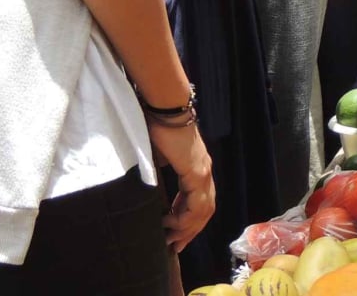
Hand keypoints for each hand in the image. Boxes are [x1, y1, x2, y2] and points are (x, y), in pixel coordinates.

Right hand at [148, 120, 214, 252]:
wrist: (166, 109)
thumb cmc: (159, 126)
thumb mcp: (158, 155)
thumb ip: (160, 169)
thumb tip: (152, 183)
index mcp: (197, 168)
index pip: (200, 201)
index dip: (189, 220)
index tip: (175, 235)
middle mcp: (204, 171)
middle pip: (205, 210)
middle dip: (190, 231)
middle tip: (175, 246)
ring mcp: (203, 172)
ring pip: (203, 210)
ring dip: (187, 228)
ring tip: (170, 240)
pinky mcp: (197, 172)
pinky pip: (196, 203)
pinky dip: (185, 218)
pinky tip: (169, 224)